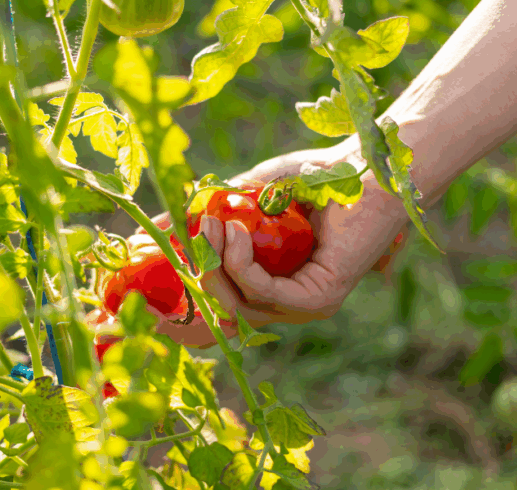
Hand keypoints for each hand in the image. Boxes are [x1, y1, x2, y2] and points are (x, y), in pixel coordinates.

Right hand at [144, 144, 410, 345]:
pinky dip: (244, 265)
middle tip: (195, 230)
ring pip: (243, 304)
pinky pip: (266, 293)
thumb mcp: (249, 197)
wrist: (368, 164)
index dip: (185, 305)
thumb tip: (155, 229)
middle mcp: (289, 302)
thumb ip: (209, 216)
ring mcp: (306, 305)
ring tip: (215, 224)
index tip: (149, 290)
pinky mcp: (320, 298)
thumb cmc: (315, 176)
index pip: (223, 305)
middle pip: (227, 307)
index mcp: (273, 284)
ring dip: (220, 263)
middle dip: (202, 270)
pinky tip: (237, 233)